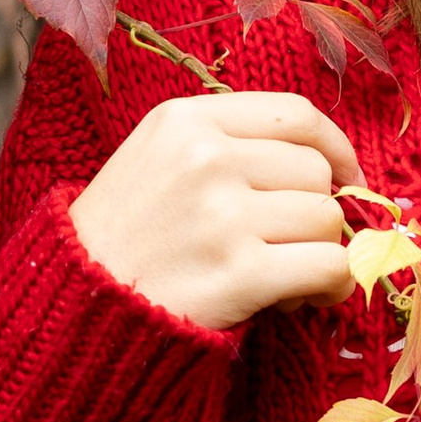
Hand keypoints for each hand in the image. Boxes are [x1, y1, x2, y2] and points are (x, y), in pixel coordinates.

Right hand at [68, 91, 362, 331]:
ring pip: (326, 220)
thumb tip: (328, 167)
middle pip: (315, 172)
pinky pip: (327, 267)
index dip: (335, 147)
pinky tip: (307, 299)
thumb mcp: (156, 158)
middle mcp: (206, 158)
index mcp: (186, 120)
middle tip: (288, 246)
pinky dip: (332, 286)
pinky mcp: (239, 272)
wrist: (73, 307)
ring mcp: (223, 215)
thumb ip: (229, 146)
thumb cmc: (122, 237)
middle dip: (316, 211)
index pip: (296, 114)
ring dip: (321, 253)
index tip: (346, 177)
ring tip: (286, 276)